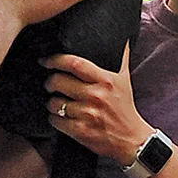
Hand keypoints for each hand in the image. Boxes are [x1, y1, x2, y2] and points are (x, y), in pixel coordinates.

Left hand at [43, 43, 148, 163]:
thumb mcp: (125, 81)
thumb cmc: (125, 108)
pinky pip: (55, 120)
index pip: (74, 63)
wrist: (132, 140)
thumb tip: (123, 38)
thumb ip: (121, 58)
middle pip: (58, 81)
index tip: (46, 61)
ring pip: (54, 102)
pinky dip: (55, 119)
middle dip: (50, 82)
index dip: (55, 60)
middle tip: (51, 84)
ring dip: (52, 102)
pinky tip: (61, 117)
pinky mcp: (81, 131)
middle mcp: (96, 96)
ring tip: (58, 103)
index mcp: (105, 81)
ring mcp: (87, 114)